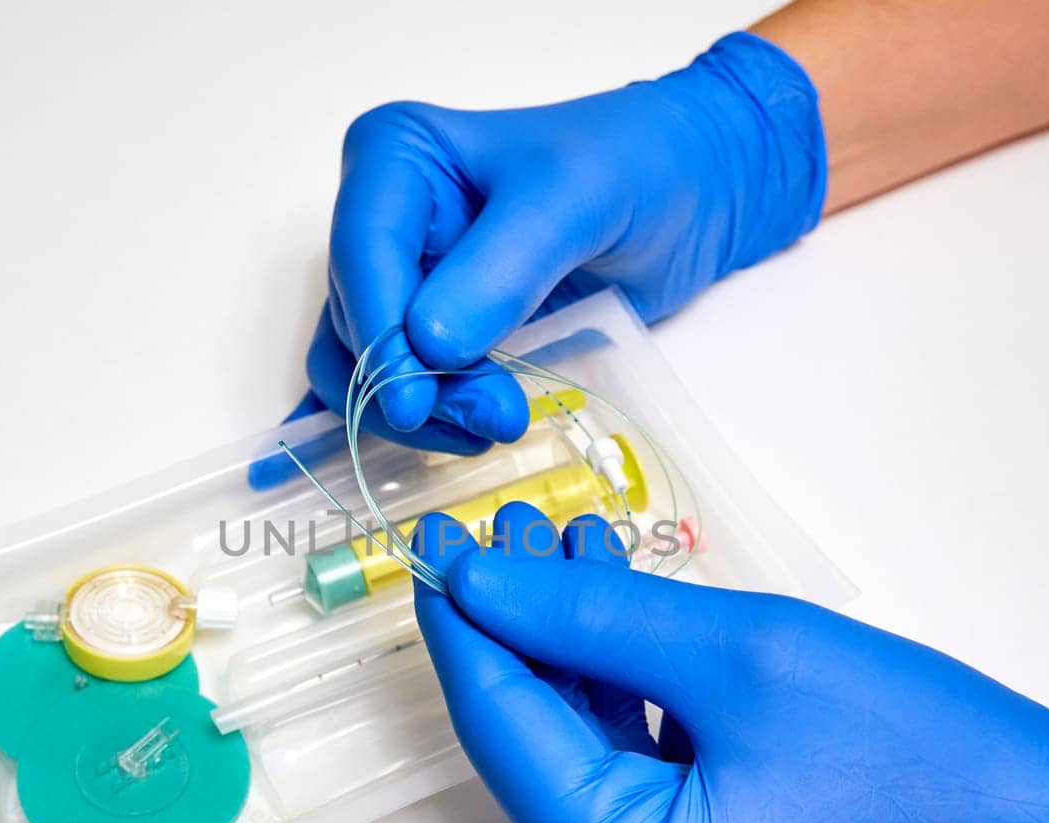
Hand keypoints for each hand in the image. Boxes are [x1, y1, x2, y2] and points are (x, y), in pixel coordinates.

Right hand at [280, 32, 826, 464]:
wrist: (690, 188)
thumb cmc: (638, 165)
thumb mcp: (574, 200)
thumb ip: (502, 269)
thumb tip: (429, 346)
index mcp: (394, 156)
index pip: (360, 254)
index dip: (379, 335)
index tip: (414, 400)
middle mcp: (382, 217)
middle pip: (357, 322)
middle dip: (413, 382)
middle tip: (495, 416)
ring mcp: (403, 279)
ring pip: (364, 368)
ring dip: (420, 413)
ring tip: (498, 421)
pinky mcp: (431, 330)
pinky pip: (394, 388)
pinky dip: (418, 421)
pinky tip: (455, 439)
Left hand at [412, 503, 1048, 822]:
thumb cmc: (930, 759)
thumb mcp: (740, 654)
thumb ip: (589, 616)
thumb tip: (479, 583)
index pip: (499, 734)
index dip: (460, 625)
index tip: (432, 541)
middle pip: (535, 752)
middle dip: (521, 632)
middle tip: (505, 526)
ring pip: (584, 764)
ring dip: (576, 657)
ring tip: (572, 545)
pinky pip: (638, 792)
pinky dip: (627, 706)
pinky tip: (629, 621)